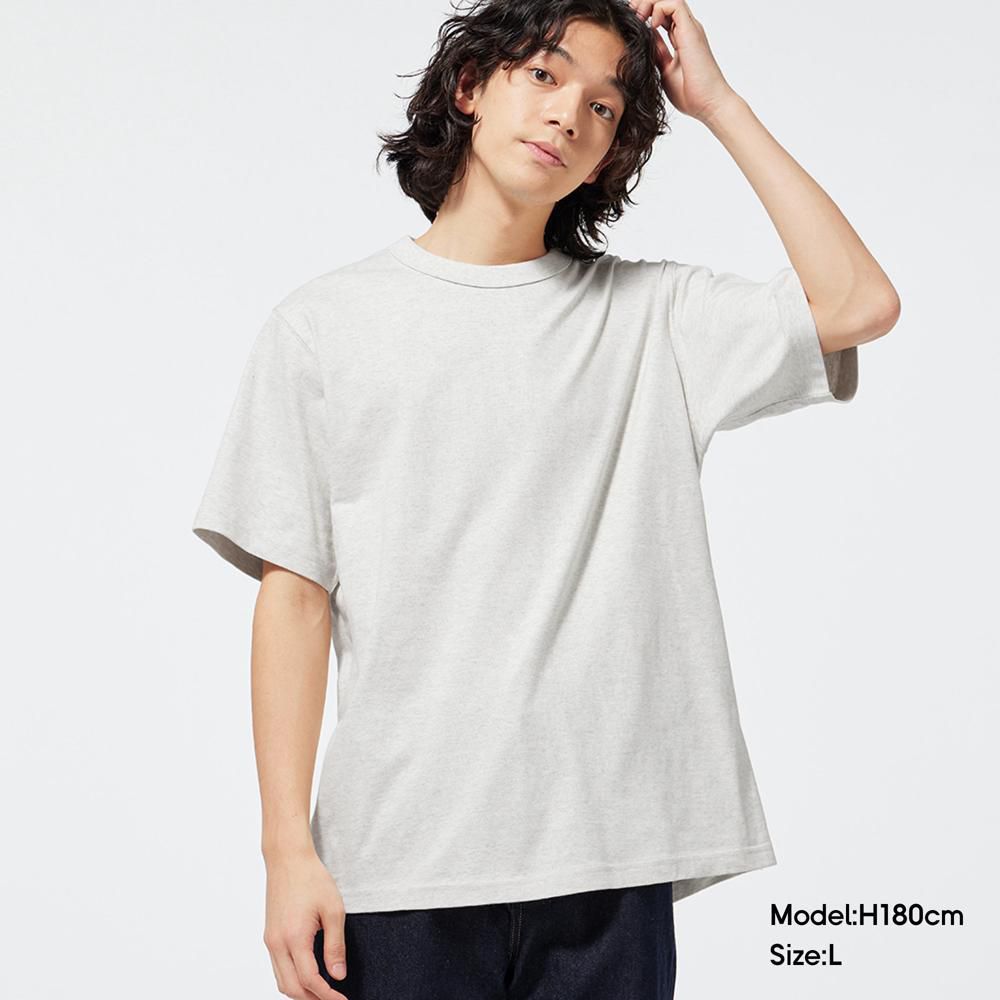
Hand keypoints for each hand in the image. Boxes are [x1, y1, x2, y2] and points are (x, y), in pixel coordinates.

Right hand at [263, 849, 349, 999]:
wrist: (288, 859)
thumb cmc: (312, 879)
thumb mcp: (333, 910)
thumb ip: (335, 945)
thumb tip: (338, 975)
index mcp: (294, 937)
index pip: (310, 980)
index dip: (327, 995)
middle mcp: (277, 943)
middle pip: (291, 988)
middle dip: (312, 999)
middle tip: (333, 998)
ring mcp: (270, 940)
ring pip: (281, 980)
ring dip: (300, 991)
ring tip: (322, 991)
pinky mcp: (269, 935)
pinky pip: (277, 967)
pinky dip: (291, 978)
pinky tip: (307, 974)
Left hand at [628, 0, 738, 122]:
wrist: (708, 105)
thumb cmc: (690, 95)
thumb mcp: (665, 71)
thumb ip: (657, 54)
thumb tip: (644, 43)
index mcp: (680, 38)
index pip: (662, 14)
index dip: (644, 13)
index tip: (629, 23)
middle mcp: (686, 29)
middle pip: (665, 2)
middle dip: (644, 3)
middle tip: (630, 15)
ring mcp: (689, 29)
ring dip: (650, 3)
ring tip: (639, 18)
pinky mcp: (691, 31)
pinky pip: (674, 4)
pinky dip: (659, 9)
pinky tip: (652, 25)